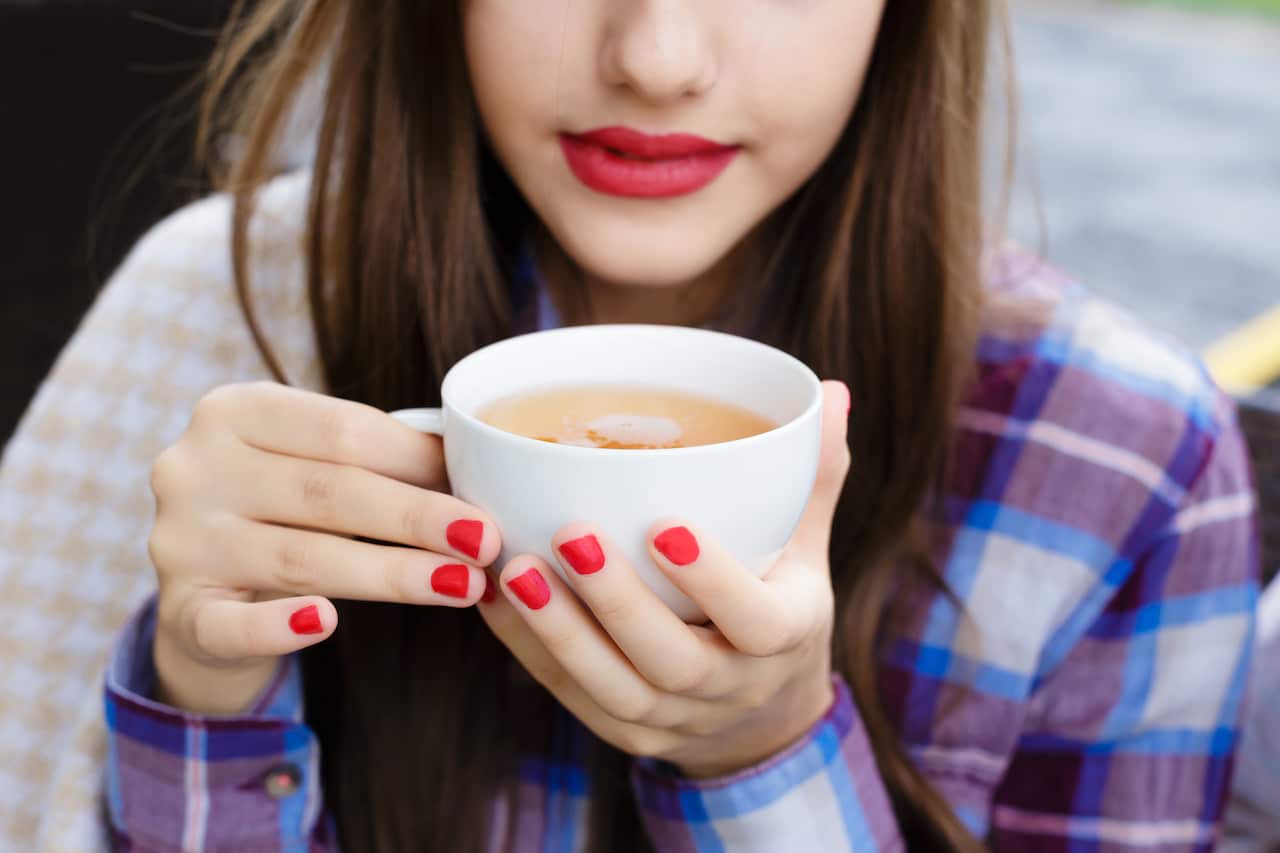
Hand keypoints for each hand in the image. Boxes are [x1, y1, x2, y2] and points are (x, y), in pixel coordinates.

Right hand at [147, 382, 500, 714]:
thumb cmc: (285, 513)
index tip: (482, 489)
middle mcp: (195, 467)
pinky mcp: (180, 611)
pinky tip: (326, 623)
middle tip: (487, 540)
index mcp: (235, 411)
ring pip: (302, 558)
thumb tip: (476, 461)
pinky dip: (279, 625)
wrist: (209, 594)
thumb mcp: (316, 466)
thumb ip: (377, 457)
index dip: (417, 461)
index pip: (341, 430)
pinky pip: (233, 624)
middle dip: (418, 516)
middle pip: (328, 491)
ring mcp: (180, 540)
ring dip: (392, 573)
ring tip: (463, 584)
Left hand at [478, 381, 850, 776]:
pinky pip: (573, 696)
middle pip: (672, 661)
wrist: (762, 717)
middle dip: (617, 601)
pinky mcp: (628, 734)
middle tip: (571, 532)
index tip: (665, 525)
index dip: (713, 580)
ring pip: (614, 689)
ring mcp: (676, 722)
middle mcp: (733, 689)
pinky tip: (495, 596)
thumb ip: (814, 476)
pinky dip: (530, 649)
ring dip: (561, 631)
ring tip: (515, 569)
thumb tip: (834, 392)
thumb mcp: (808, 548)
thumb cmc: (779, 603)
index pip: (757, 621)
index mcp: (785, 637)